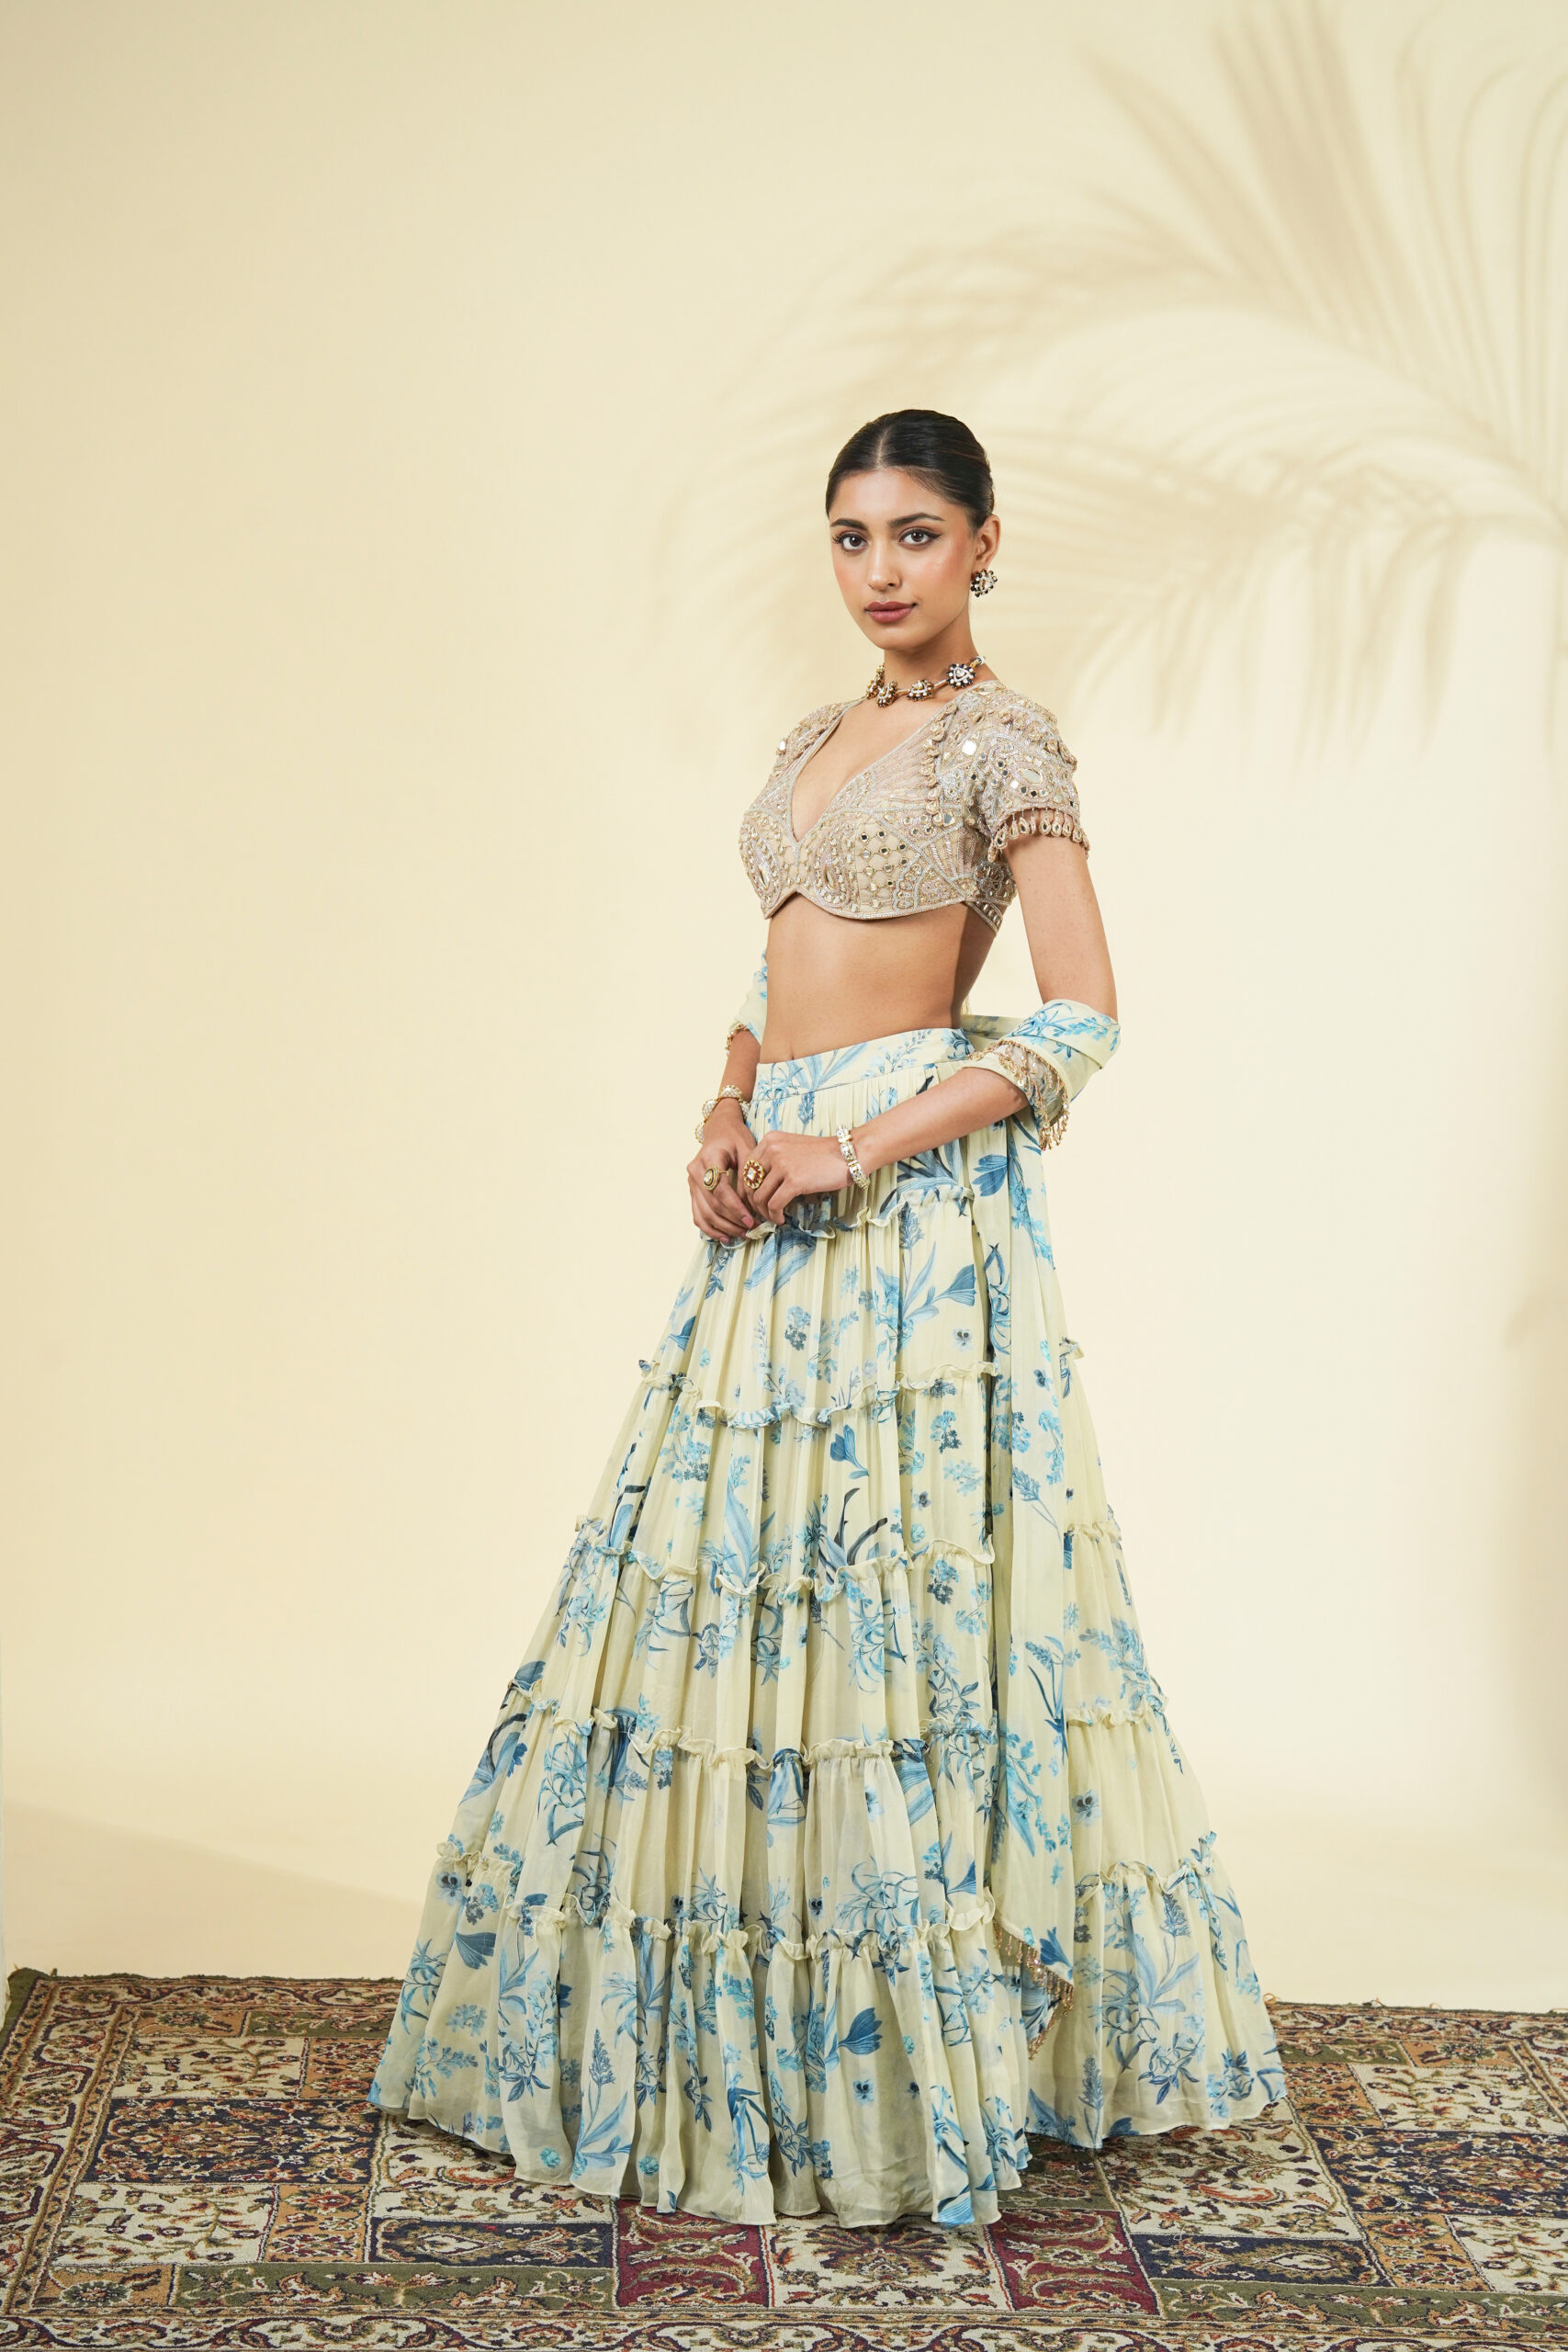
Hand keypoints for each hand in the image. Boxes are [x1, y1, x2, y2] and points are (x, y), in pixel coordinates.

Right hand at [687, 1098, 758, 1243]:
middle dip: (732, 1221)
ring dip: (723, 1228)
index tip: (751, 1219)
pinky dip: (710, 1228)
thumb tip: (751, 1206)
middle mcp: (695, 1171)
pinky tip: (725, 1236)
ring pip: (703, 1213)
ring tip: (742, 1234)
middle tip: (751, 1229)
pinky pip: (698, 1215)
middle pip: (711, 1204)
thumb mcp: (747, 1150)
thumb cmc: (736, 1138)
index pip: (720, 1190)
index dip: (735, 1208)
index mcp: (709, 1158)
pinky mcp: (693, 1191)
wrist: (720, 1129)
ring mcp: (691, 1182)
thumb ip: (747, 1176)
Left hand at [743, 1129, 855, 1223]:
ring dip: (764, 1212)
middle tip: (761, 1213)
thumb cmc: (823, 1154)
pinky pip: (774, 1204)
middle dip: (753, 1203)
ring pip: (759, 1197)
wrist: (849, 1153)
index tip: (754, 1201)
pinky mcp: (794, 1180)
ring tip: (773, 1217)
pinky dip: (775, 1216)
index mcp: (769, 1140)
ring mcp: (783, 1164)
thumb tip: (757, 1188)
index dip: (747, 1189)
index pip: (746, 1168)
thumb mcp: (792, 1148)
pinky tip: (782, 1219)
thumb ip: (773, 1160)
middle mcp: (772, 1149)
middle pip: (749, 1183)